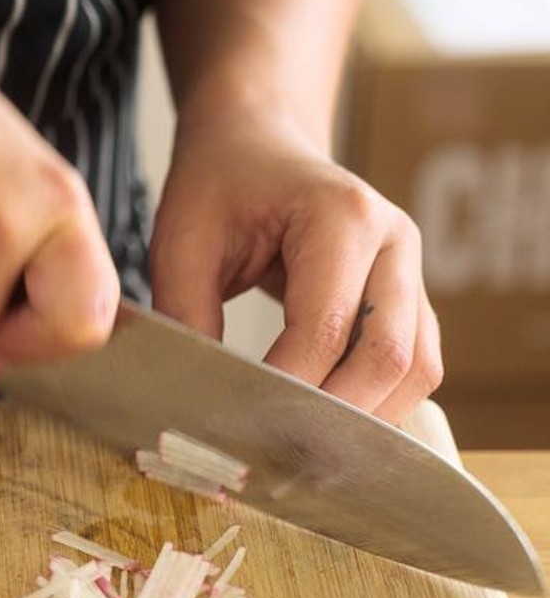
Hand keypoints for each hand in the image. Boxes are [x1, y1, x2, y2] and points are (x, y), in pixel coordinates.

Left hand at [148, 112, 442, 422]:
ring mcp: (410, 271)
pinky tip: (323, 427)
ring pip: (415, 369)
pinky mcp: (407, 298)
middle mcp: (394, 243)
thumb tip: (191, 402)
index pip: (327, 326)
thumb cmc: (217, 185)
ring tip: (299, 451)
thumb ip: (185, 316)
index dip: (286, 387)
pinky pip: (411, 365)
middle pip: (390, 355)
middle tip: (274, 456)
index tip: (238, 426)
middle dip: (334, 416)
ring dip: (365, 419)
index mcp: (342, 216)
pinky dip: (375, 403)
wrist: (255, 141)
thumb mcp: (181, 242)